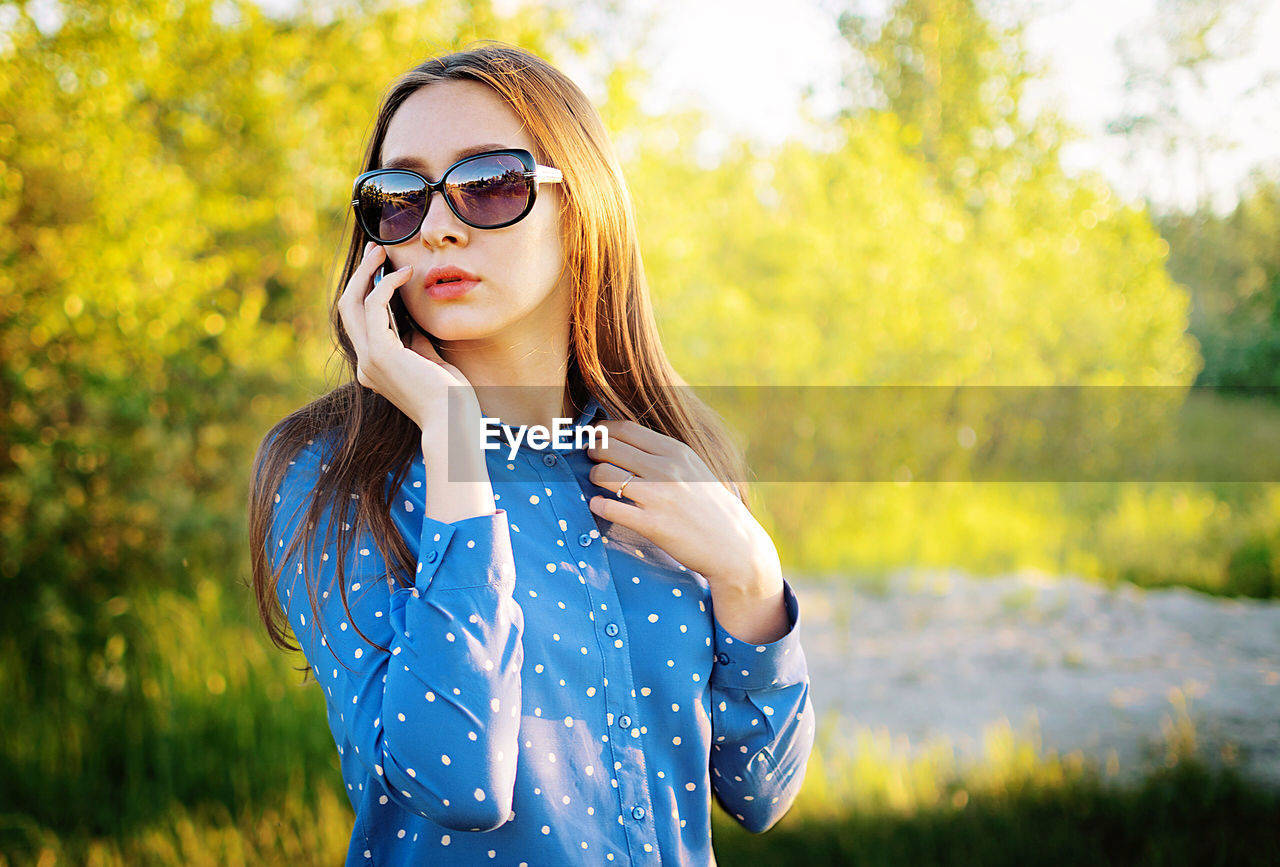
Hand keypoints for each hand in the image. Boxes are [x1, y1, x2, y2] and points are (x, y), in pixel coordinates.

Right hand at [337, 241, 478, 428]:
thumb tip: (412, 325)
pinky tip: (403, 274)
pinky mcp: (380, 354)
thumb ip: (416, 345)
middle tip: (375, 250)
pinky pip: (374, 307)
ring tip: (383, 251)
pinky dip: (386, 286)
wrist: (453, 423)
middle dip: (359, 276)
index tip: (383, 269)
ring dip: (366, 274)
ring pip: (352, 304)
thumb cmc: (451, 399)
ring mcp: (369, 360)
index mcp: (376, 370)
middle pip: (349, 310)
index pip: (363, 324)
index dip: (369, 293)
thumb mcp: (431, 364)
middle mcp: (366, 365)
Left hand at [585, 419, 782, 596]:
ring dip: (593, 477)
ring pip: (603, 474)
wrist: (734, 545)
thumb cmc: (710, 506)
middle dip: (593, 452)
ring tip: (599, 484)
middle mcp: (666, 469)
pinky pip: (609, 507)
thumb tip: (626, 441)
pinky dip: (597, 505)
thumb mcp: (693, 468)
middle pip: (609, 448)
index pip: (625, 429)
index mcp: (675, 451)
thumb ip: (664, 454)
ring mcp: (658, 497)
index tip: (596, 438)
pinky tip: (600, 506)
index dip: (602, 432)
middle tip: (593, 460)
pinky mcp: (652, 525)